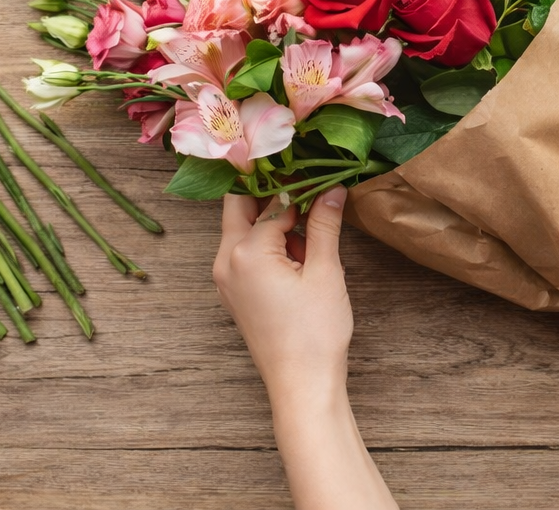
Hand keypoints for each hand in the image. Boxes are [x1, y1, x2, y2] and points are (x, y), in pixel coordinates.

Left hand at [213, 186, 351, 397]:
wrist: (302, 383)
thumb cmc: (315, 332)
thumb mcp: (325, 271)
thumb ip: (324, 224)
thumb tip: (332, 188)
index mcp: (245, 251)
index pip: (272, 200)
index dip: (299, 186)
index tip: (321, 175)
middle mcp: (225, 261)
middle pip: (241, 206)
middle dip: (273, 192)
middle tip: (308, 187)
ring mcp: (226, 279)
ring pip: (243, 229)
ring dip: (273, 219)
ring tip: (312, 231)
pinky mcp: (235, 293)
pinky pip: (246, 253)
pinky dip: (269, 243)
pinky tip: (300, 254)